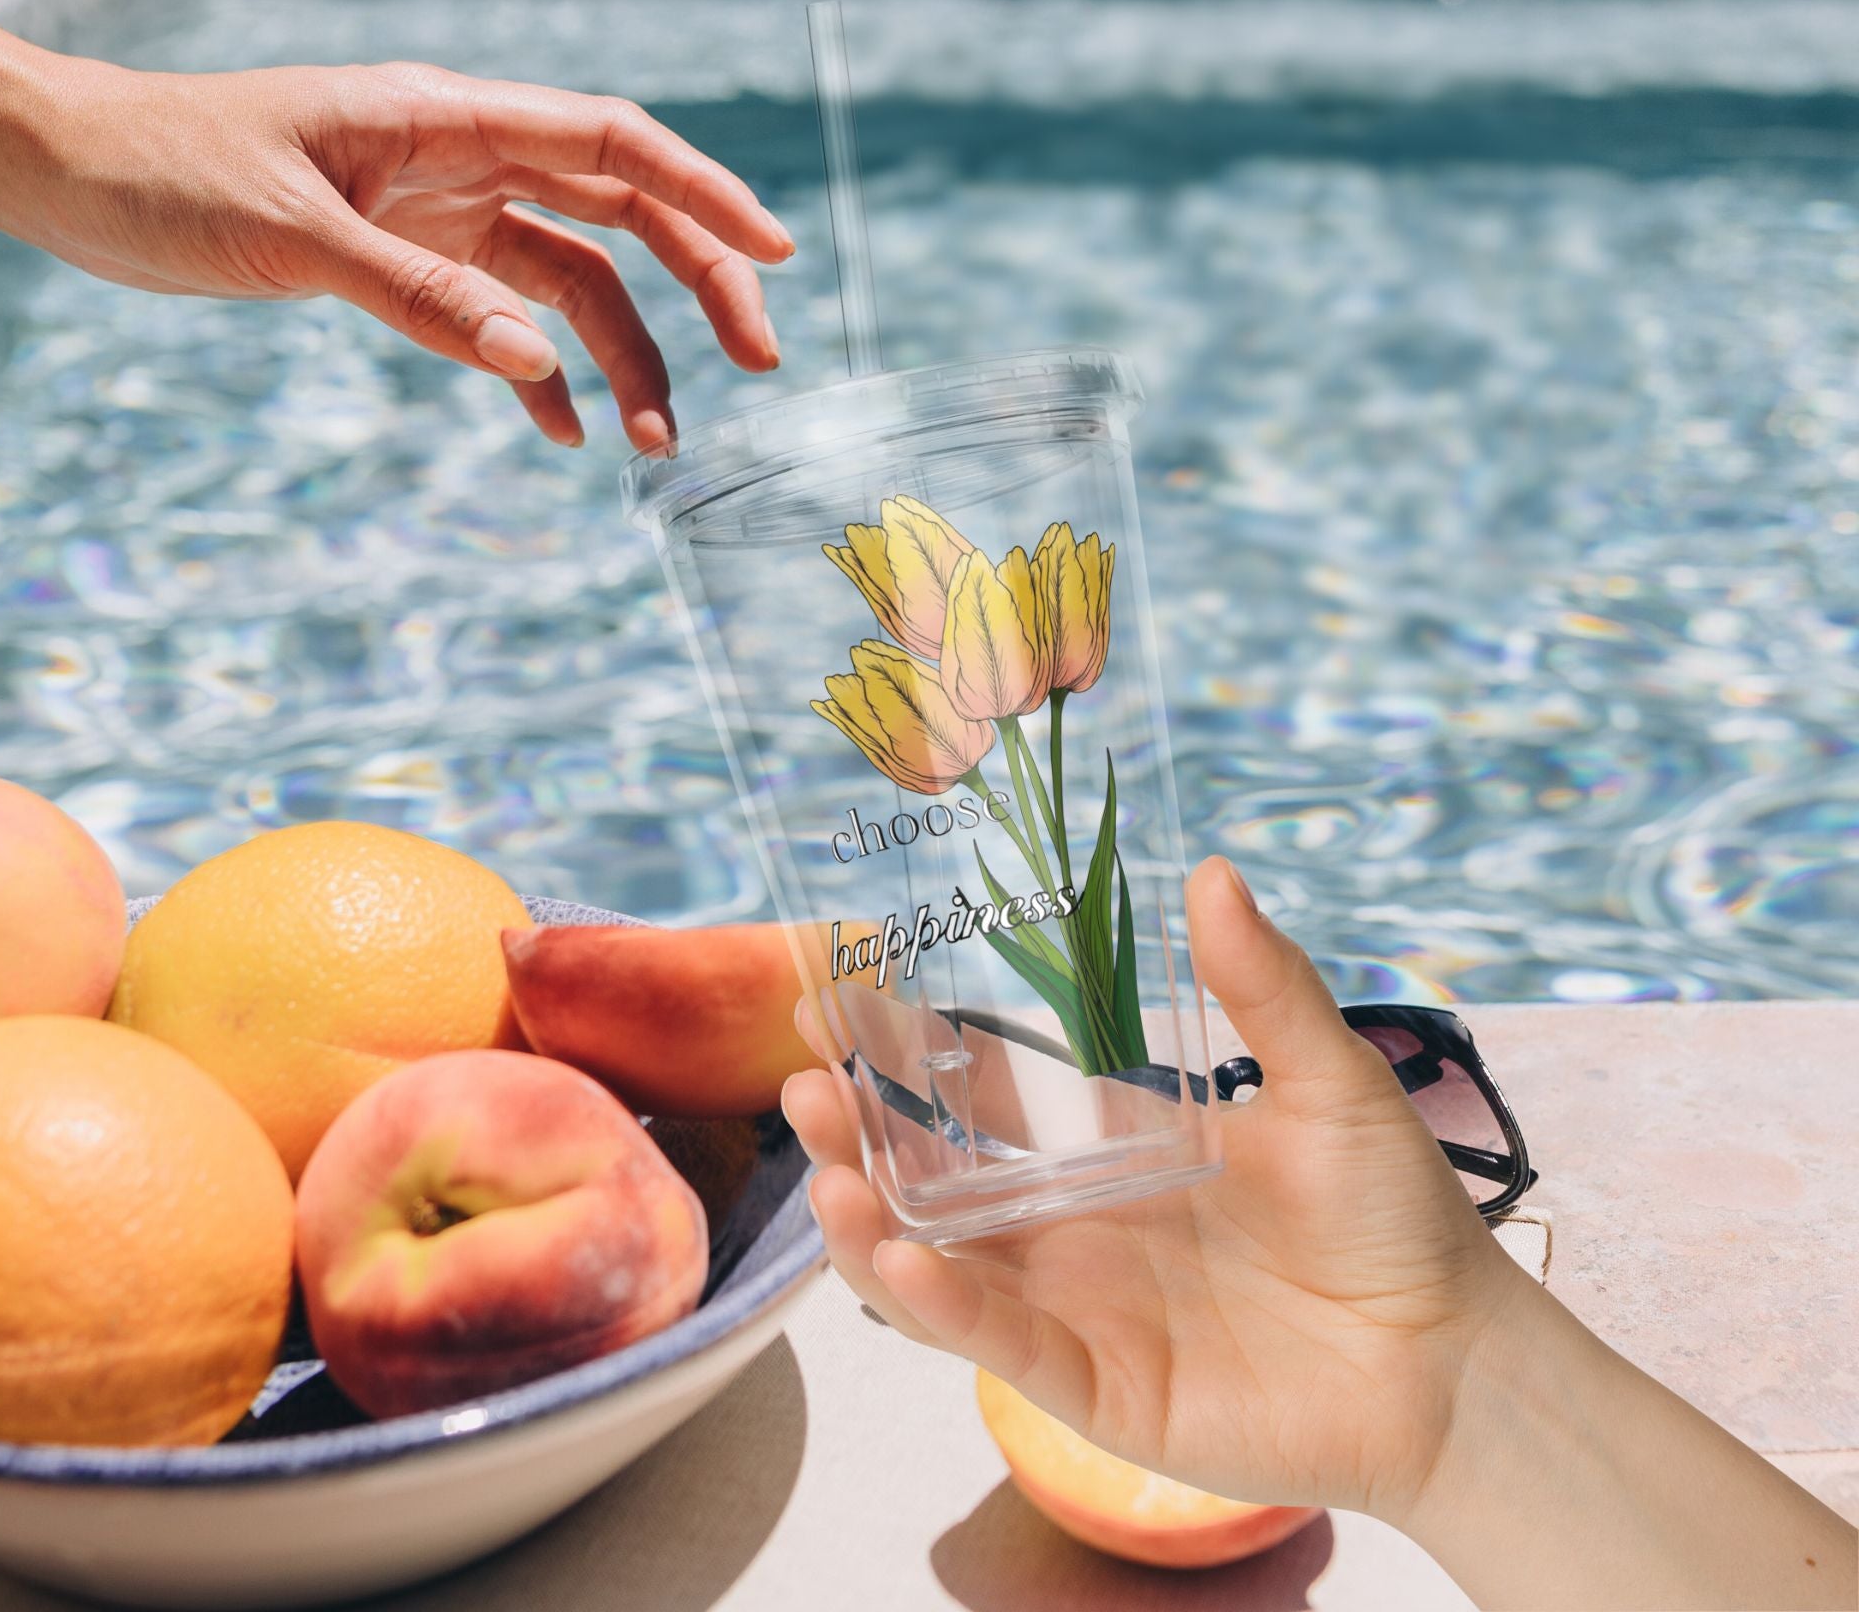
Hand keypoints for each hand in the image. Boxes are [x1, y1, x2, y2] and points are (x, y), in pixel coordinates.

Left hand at [8, 55, 793, 451]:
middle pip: (620, 210)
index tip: (776, 253)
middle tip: (757, 360)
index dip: (705, 193)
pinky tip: (562, 432)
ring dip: (625, 352)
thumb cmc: (163, 171)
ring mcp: (441, 209)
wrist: (71, 173)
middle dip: (697, 282)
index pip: (612, 142)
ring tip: (657, 438)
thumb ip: (418, 295)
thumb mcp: (290, 233)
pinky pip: (504, 315)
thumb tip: (540, 367)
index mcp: (445, 115)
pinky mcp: (408, 257)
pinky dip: (541, 373)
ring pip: (572, 277)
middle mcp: (462, 156)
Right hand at [782, 855, 1528, 1524]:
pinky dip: (938, 1306)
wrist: (1455, 1360)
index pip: (986, 1094)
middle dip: (860, 1133)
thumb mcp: (1329, 1081)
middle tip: (800, 1078)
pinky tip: (896, 1256)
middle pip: (935, 1178)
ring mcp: (1079, 1307)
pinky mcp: (1098, 1384)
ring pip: (939, 1265)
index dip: (912, 1053)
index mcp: (1114, 1148)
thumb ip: (1263, 987)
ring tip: (825, 1168)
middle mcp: (1076, 1226)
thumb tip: (1212, 871)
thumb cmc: (1396, 1216)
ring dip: (870, 1222)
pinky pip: (998, 1343)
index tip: (843, 996)